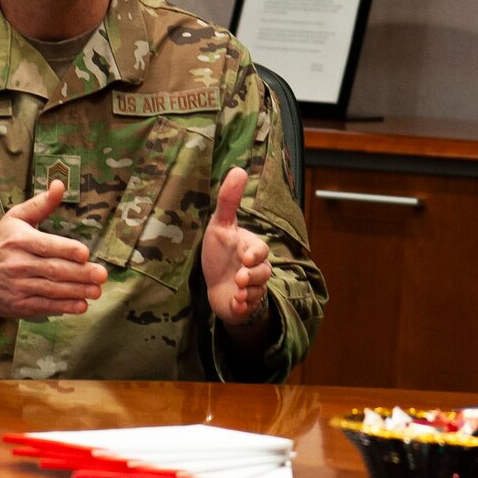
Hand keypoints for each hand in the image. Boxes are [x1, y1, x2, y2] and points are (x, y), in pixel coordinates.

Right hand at [0, 180, 105, 320]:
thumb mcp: (14, 218)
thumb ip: (40, 204)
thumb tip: (60, 185)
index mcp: (19, 241)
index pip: (46, 246)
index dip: (66, 250)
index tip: (85, 254)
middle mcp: (17, 264)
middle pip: (53, 270)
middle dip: (80, 273)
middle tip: (102, 275)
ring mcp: (17, 286)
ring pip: (51, 290)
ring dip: (77, 291)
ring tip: (97, 291)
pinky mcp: (18, 305)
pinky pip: (44, 306)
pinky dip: (63, 307)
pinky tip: (81, 305)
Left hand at [199, 167, 273, 329]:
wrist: (214, 285)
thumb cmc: (218, 253)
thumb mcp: (220, 225)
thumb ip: (229, 200)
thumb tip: (238, 169)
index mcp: (251, 249)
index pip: (261, 250)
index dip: (255, 255)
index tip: (246, 258)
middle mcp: (255, 269)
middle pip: (263, 273)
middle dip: (252, 276)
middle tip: (240, 277)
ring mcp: (251, 289)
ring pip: (258, 291)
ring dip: (248, 291)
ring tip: (237, 290)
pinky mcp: (244, 306)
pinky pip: (249, 308)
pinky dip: (243, 307)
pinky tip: (235, 303)